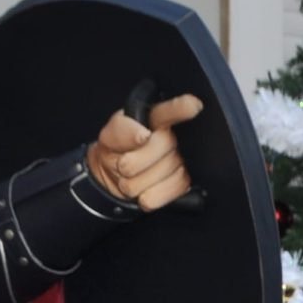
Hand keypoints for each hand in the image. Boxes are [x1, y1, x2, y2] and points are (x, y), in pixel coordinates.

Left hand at [84, 93, 201, 210]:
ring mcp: (181, 160)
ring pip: (160, 173)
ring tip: (131, 176)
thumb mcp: (110, 136)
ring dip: (136, 182)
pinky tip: (144, 189)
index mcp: (155, 118)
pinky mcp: (183, 182)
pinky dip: (149, 196)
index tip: (193, 105)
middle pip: (163, 144)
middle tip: (122, 163)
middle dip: (134, 160)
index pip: (170, 111)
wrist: (116, 178)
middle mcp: (172, 137)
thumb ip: (122, 131)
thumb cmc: (116, 151)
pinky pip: (167, 192)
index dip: (181, 108)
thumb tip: (143, 135)